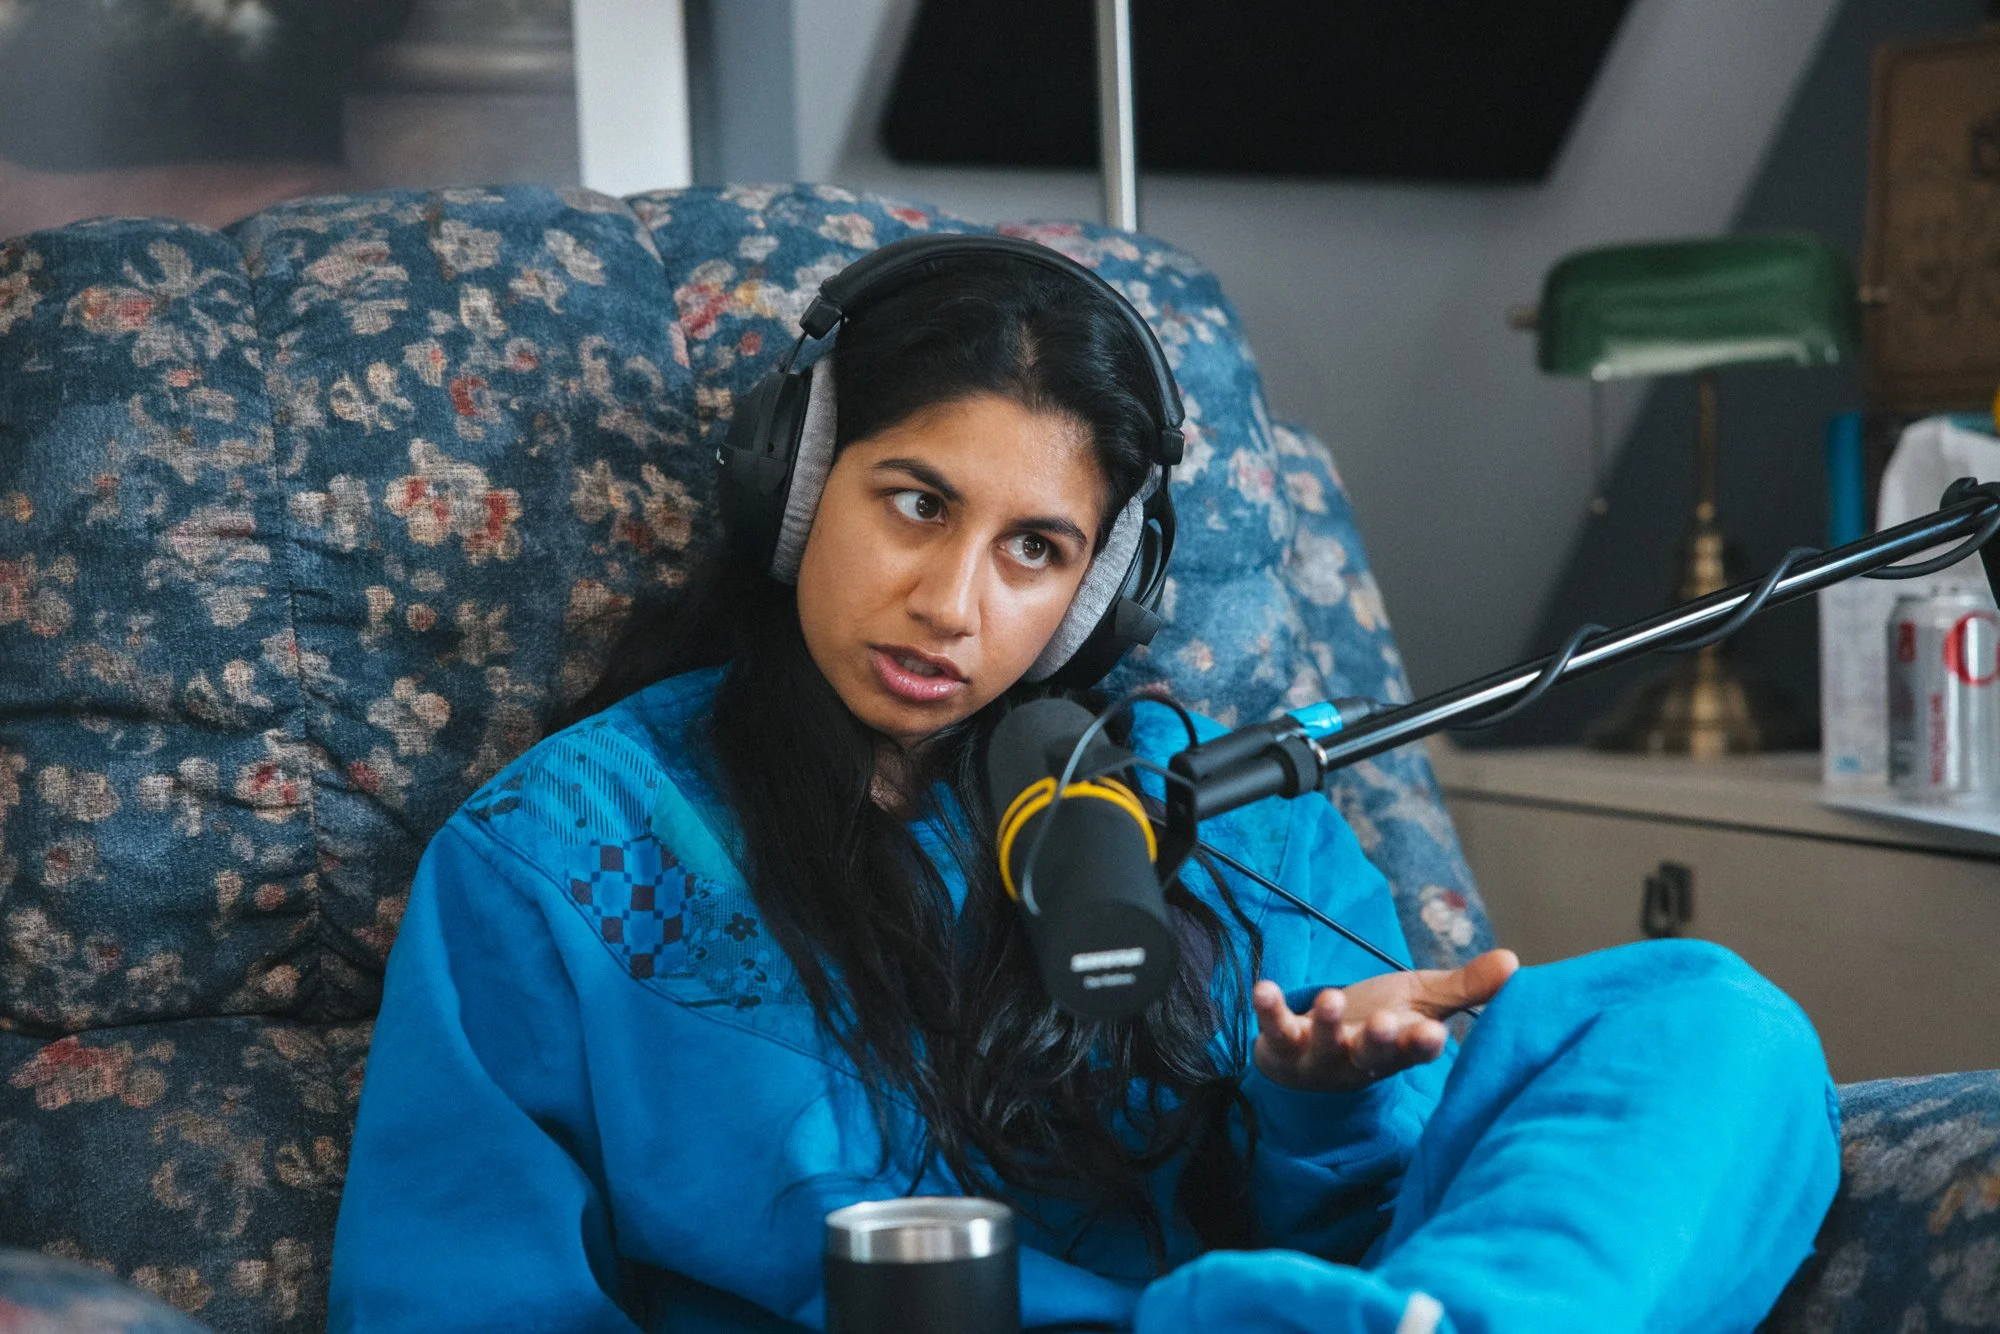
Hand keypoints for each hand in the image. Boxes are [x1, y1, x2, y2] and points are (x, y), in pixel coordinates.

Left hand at [1251, 949, 1518, 1092]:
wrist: (1311, 1059)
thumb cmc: (1375, 1024)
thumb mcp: (1421, 1002)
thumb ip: (1464, 987)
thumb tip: (1514, 961)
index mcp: (1399, 1049)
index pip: (1416, 1049)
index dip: (1423, 1043)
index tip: (1434, 1035)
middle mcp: (1361, 1059)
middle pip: (1372, 1055)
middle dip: (1380, 1040)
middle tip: (1387, 1024)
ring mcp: (1321, 1056)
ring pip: (1327, 1046)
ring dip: (1329, 1025)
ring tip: (1331, 998)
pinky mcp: (1284, 1045)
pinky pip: (1276, 1029)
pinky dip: (1269, 1009)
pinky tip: (1264, 988)